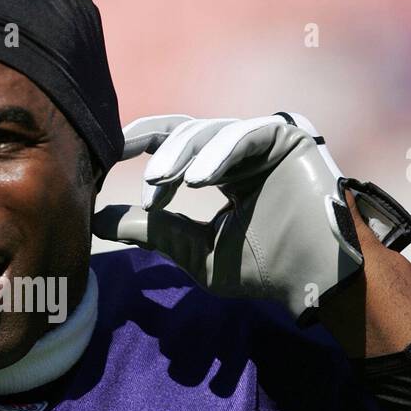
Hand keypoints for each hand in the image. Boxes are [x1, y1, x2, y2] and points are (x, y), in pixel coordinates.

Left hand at [92, 112, 410, 324]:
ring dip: (180, 155)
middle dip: (151, 143)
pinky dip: (218, 154)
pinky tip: (198, 180)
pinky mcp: (288, 136)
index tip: (103, 164)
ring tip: (158, 185)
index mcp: (221, 170)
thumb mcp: (192, 249)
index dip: (138, 147)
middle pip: (186, 129)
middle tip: (126, 166)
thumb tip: (96, 220)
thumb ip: (150, 229)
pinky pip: (245, 134)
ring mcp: (265, 139)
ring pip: (210, 131)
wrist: (314, 281)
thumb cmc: (262, 270)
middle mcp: (241, 150)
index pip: (172, 145)